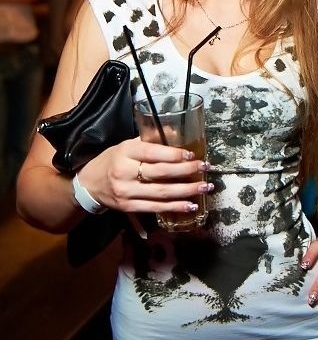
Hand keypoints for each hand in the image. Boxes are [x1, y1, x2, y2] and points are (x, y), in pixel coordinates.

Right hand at [77, 136, 213, 215]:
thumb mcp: (127, 145)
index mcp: (125, 152)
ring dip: (186, 191)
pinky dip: (175, 207)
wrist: (90, 184)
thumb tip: (177, 132)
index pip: (153, 153)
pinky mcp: (129, 207)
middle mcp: (125, 172)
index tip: (192, 155)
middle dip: (186, 171)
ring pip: (162, 192)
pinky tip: (191, 204)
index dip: (174, 154)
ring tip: (205, 187)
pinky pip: (156, 208)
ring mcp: (127, 192)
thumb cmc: (112, 160)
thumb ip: (151, 140)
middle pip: (160, 173)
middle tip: (205, 168)